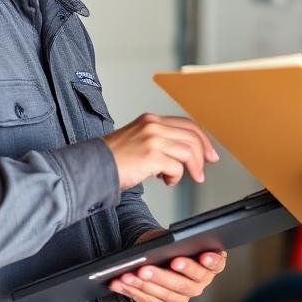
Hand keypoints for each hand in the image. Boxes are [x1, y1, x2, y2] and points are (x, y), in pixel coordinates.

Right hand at [104, 114, 218, 189]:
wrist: (93, 166)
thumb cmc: (113, 159)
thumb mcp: (137, 140)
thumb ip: (158, 141)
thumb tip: (181, 153)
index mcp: (151, 120)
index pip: (186, 124)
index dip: (201, 138)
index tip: (208, 151)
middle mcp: (153, 126)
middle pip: (192, 135)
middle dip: (204, 153)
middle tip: (206, 166)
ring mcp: (152, 139)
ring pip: (188, 151)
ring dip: (194, 167)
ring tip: (191, 177)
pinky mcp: (151, 155)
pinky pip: (177, 167)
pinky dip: (176, 177)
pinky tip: (167, 181)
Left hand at [108, 237, 226, 301]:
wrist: (160, 252)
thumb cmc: (171, 242)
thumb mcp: (175, 236)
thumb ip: (177, 240)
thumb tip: (166, 243)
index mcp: (212, 264)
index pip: (215, 264)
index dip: (210, 261)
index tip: (201, 256)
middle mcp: (200, 283)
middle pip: (185, 284)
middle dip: (163, 277)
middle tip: (145, 269)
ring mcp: (184, 296)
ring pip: (166, 295)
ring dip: (143, 286)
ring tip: (127, 276)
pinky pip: (150, 301)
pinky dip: (132, 292)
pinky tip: (119, 283)